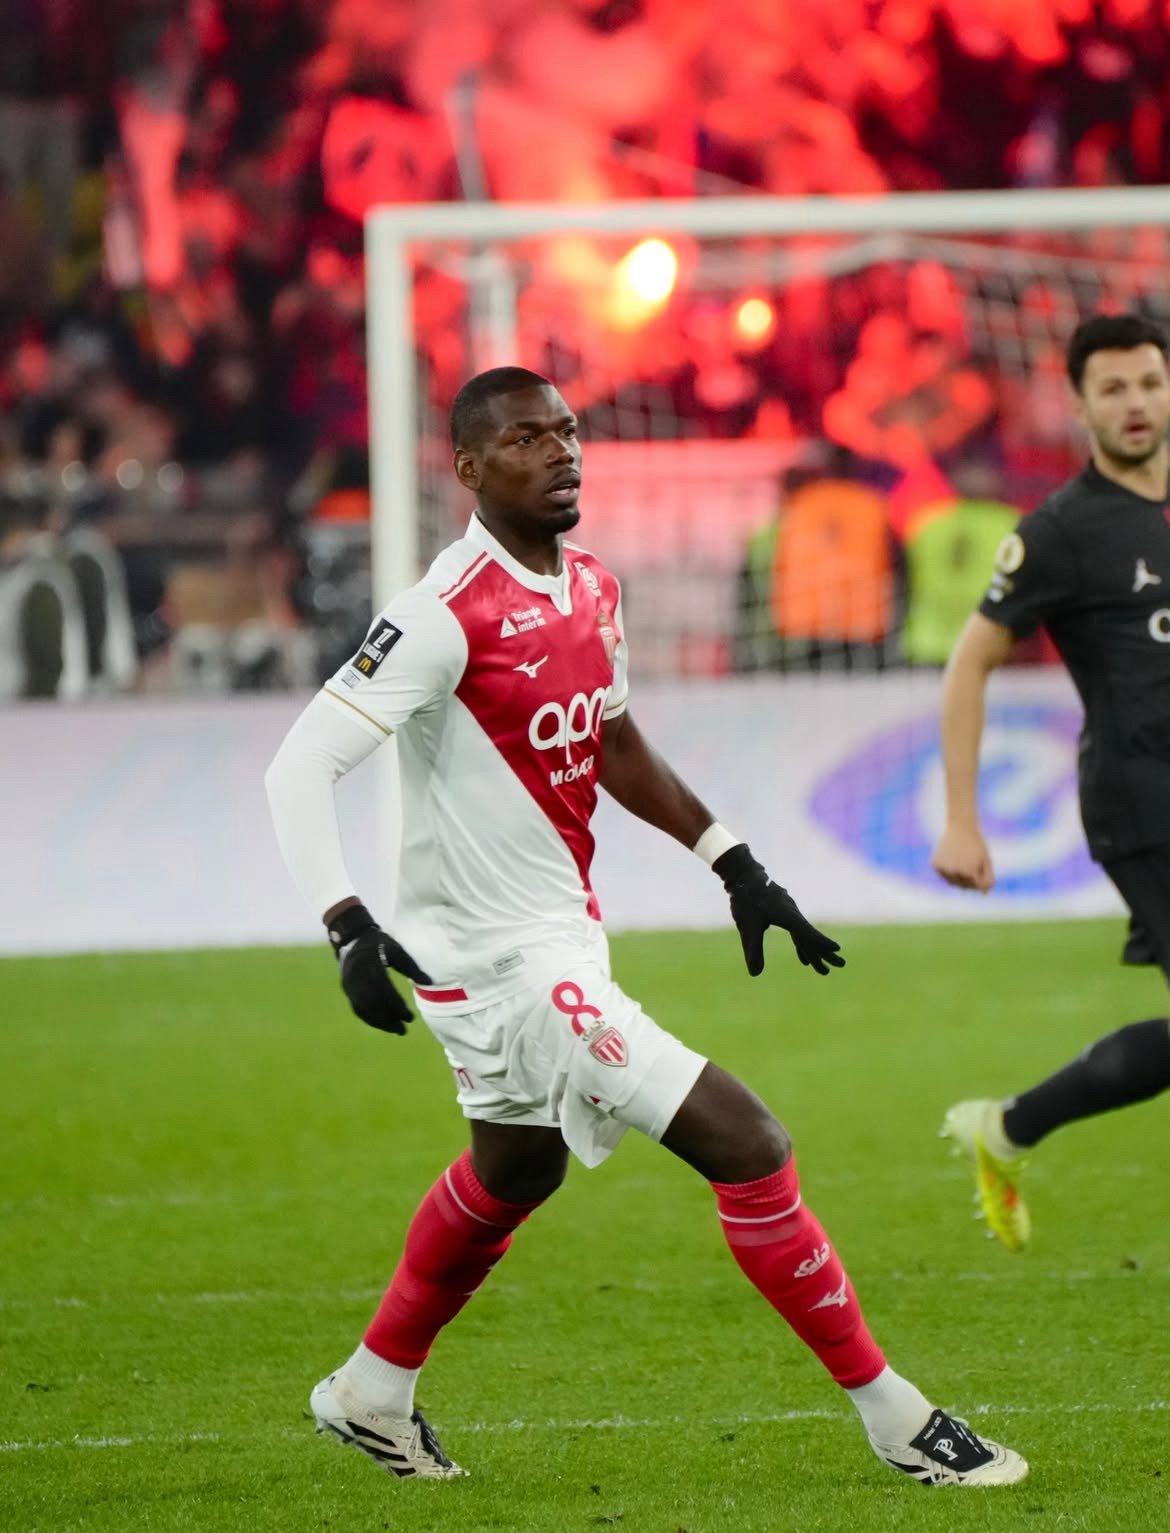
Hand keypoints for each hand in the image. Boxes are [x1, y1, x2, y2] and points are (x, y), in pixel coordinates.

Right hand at [325, 903, 431, 1034]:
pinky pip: (357, 1008)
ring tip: (395, 1030)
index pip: (384, 991)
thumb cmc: (379, 943)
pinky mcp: (346, 989)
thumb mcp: (396, 950)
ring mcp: (349, 984)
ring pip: (364, 1008)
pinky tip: (382, 1025)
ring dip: (380, 1022)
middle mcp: (357, 976)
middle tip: (403, 1030)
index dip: (397, 1006)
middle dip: (389, 1018)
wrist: (353, 937)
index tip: (410, 1017)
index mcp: (371, 964)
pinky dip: (370, 1018)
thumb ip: (411, 966)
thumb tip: (428, 983)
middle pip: (373, 1003)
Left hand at [712, 844, 844, 977]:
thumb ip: (753, 949)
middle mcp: (792, 913)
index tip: (836, 949)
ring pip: (805, 935)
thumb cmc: (746, 900)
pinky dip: (802, 945)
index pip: (806, 931)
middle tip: (841, 964)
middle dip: (825, 952)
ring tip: (823, 970)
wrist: (744, 876)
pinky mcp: (785, 914)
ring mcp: (790, 913)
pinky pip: (798, 932)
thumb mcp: (747, 926)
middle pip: (811, 936)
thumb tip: (755, 974)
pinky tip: (804, 959)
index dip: (821, 941)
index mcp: (786, 915)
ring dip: (814, 952)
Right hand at [931, 823, 994, 892]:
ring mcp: (943, 869)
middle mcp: (955, 871)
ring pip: (952, 883)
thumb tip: (984, 894)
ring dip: (959, 877)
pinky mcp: (935, 865)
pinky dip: (949, 871)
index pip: (977, 887)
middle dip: (970, 880)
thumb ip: (988, 879)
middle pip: (964, 887)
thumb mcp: (987, 861)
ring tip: (963, 861)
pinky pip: (944, 875)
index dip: (982, 879)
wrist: (960, 827)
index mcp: (969, 871)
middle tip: (972, 864)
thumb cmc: (977, 844)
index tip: (982, 867)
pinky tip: (953, 858)